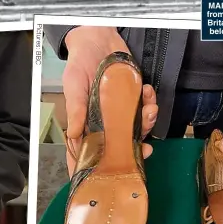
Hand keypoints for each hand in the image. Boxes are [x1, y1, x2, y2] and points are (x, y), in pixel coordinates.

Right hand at [62, 27, 158, 176]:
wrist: (97, 38)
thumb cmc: (79, 64)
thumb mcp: (73, 85)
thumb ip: (76, 110)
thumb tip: (75, 136)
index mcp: (86, 122)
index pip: (86, 151)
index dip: (90, 169)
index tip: (100, 185)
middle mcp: (104, 121)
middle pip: (119, 146)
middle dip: (134, 150)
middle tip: (145, 150)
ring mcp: (120, 111)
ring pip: (136, 129)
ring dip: (146, 123)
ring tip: (149, 110)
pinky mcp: (133, 98)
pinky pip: (145, 108)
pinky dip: (149, 102)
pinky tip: (146, 91)